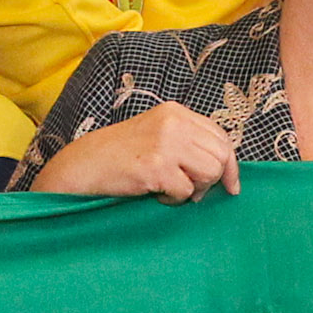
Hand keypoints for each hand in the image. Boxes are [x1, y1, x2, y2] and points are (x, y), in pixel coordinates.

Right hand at [30, 104, 241, 203]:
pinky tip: (154, 193)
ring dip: (194, 190)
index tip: (231, 186)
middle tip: (192, 192)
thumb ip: (187, 143)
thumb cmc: (119, 157)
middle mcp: (173, 122)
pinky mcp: (155, 166)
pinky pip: (186, 191)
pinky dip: (173, 199)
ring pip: (210, 173)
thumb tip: (223, 169)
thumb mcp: (156, 136)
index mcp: (176, 112)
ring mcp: (164, 143)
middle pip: (221, 155)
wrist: (82, 167)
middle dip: (213, 180)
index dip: (231, 164)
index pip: (221, 136)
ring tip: (169, 190)